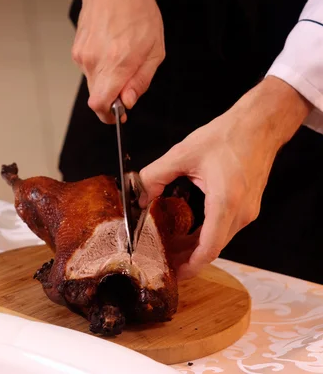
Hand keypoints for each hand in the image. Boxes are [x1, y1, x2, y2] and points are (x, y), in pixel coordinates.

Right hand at [73, 0, 164, 123]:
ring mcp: (82, 55)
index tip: (117, 115)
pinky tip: (110, 48)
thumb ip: (141, 80)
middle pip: (97, 95)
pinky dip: (100, 65)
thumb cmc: (137, 12)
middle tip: (127, 80)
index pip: (100, 104)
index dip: (108, 115)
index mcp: (116, 63)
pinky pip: (88, 67)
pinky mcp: (76, 49)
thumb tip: (129, 101)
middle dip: (112, 95)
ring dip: (107, 77)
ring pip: (93, 81)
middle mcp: (95, 62)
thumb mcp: (155, 50)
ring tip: (120, 56)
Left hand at [138, 76, 312, 279]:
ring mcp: (248, 211)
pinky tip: (188, 231)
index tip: (174, 273)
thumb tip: (138, 195)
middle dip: (188, 259)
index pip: (209, 248)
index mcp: (225, 201)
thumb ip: (155, 176)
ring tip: (171, 247)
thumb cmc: (227, 135)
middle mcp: (241, 212)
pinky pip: (225, 229)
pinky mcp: (248, 206)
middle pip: (213, 248)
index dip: (191, 266)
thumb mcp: (183, 153)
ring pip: (220, 240)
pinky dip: (206, 235)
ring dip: (196, 247)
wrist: (260, 124)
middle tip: (164, 260)